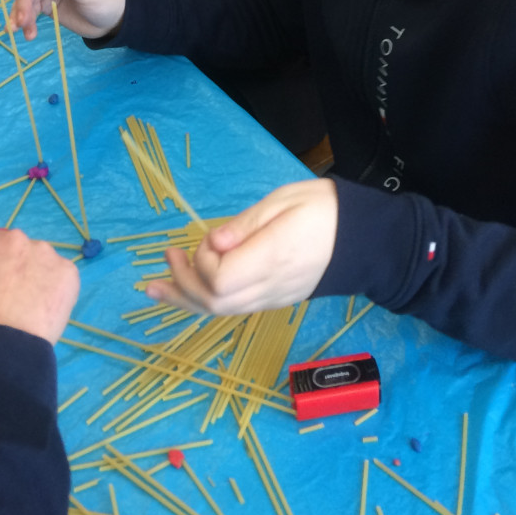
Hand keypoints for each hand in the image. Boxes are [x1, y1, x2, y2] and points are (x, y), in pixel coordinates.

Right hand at [0, 229, 79, 352]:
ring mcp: (46, 255)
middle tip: (2, 302)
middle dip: (10, 271)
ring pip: (39, 264)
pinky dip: (54, 294)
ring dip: (33, 280)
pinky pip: (60, 280)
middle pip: (14, 251)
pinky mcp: (68, 274)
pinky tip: (41, 316)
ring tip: (23, 313)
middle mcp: (16, 239)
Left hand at [145, 179, 337, 315]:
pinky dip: (204, 301)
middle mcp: (269, 287)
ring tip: (155, 288)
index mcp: (272, 259)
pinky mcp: (272, 300)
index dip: (204, 261)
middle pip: (215, 303)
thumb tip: (212, 241)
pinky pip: (232, 308)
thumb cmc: (322, 209)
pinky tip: (186, 292)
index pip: (221, 280)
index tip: (210, 238)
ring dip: (185, 299)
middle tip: (169, 256)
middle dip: (183, 284)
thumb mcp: (283, 202)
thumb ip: (245, 225)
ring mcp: (271, 299)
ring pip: (220, 312)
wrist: (360, 237)